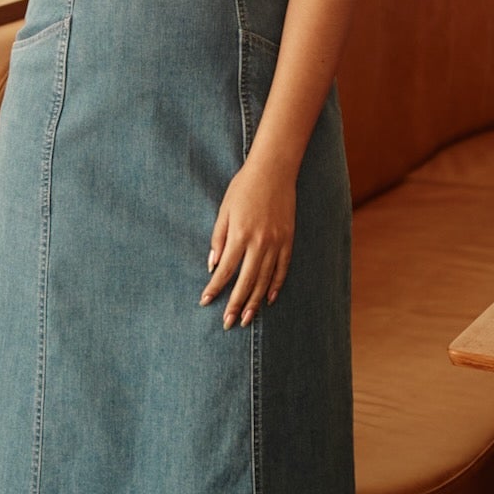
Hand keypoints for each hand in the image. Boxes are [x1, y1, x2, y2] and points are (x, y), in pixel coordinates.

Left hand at [199, 152, 295, 328]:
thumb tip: (213, 266)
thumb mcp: (224, 210)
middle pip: (245, 282)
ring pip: (264, 280)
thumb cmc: (243, 187)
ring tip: (247, 319)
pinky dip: (275, 286)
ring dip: (255, 302)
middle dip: (235, 305)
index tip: (205, 302)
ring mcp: (276, 243)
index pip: (224, 270)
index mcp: (239, 235)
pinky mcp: (288, 240)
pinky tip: (267, 299)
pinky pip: (282, 269)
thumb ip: (218, 239)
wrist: (274, 170)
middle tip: (228, 323)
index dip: (214, 288)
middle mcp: (259, 243)